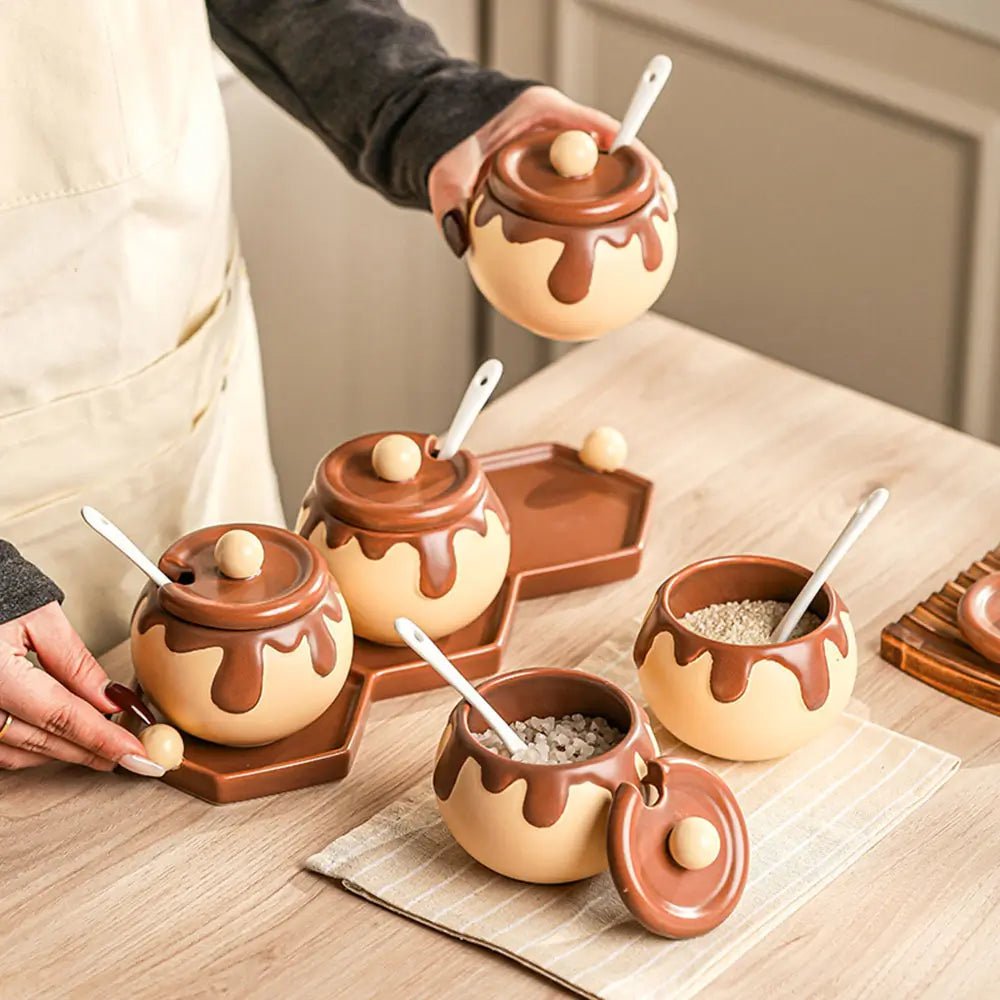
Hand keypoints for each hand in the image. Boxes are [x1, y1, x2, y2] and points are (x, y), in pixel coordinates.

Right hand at [0, 602, 161, 775]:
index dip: (103, 739)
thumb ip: (75, 661)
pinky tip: (60, 740)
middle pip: (42, 741)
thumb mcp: (39, 617)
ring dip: (63, 752)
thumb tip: (111, 698)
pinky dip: (31, 749)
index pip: (60, 716)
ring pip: (18, 753)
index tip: (136, 753)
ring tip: (103, 747)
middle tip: (131, 756)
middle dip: (91, 751)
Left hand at [428, 85, 665, 256]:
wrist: (445, 135)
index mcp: (543, 115)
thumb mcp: (447, 166)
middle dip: (644, 179)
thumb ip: (450, 197)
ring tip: (655, 233)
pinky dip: (600, 221)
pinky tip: (609, 258)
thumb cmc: (448, 141)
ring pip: (605, 178)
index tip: (648, 173)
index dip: (629, 149)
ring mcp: (563, 158)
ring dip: (630, 203)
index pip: (597, 127)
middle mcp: (560, 135)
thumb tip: (457, 241)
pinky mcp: (559, 181)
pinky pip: (586, 198)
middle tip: (667, 206)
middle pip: (615, 154)